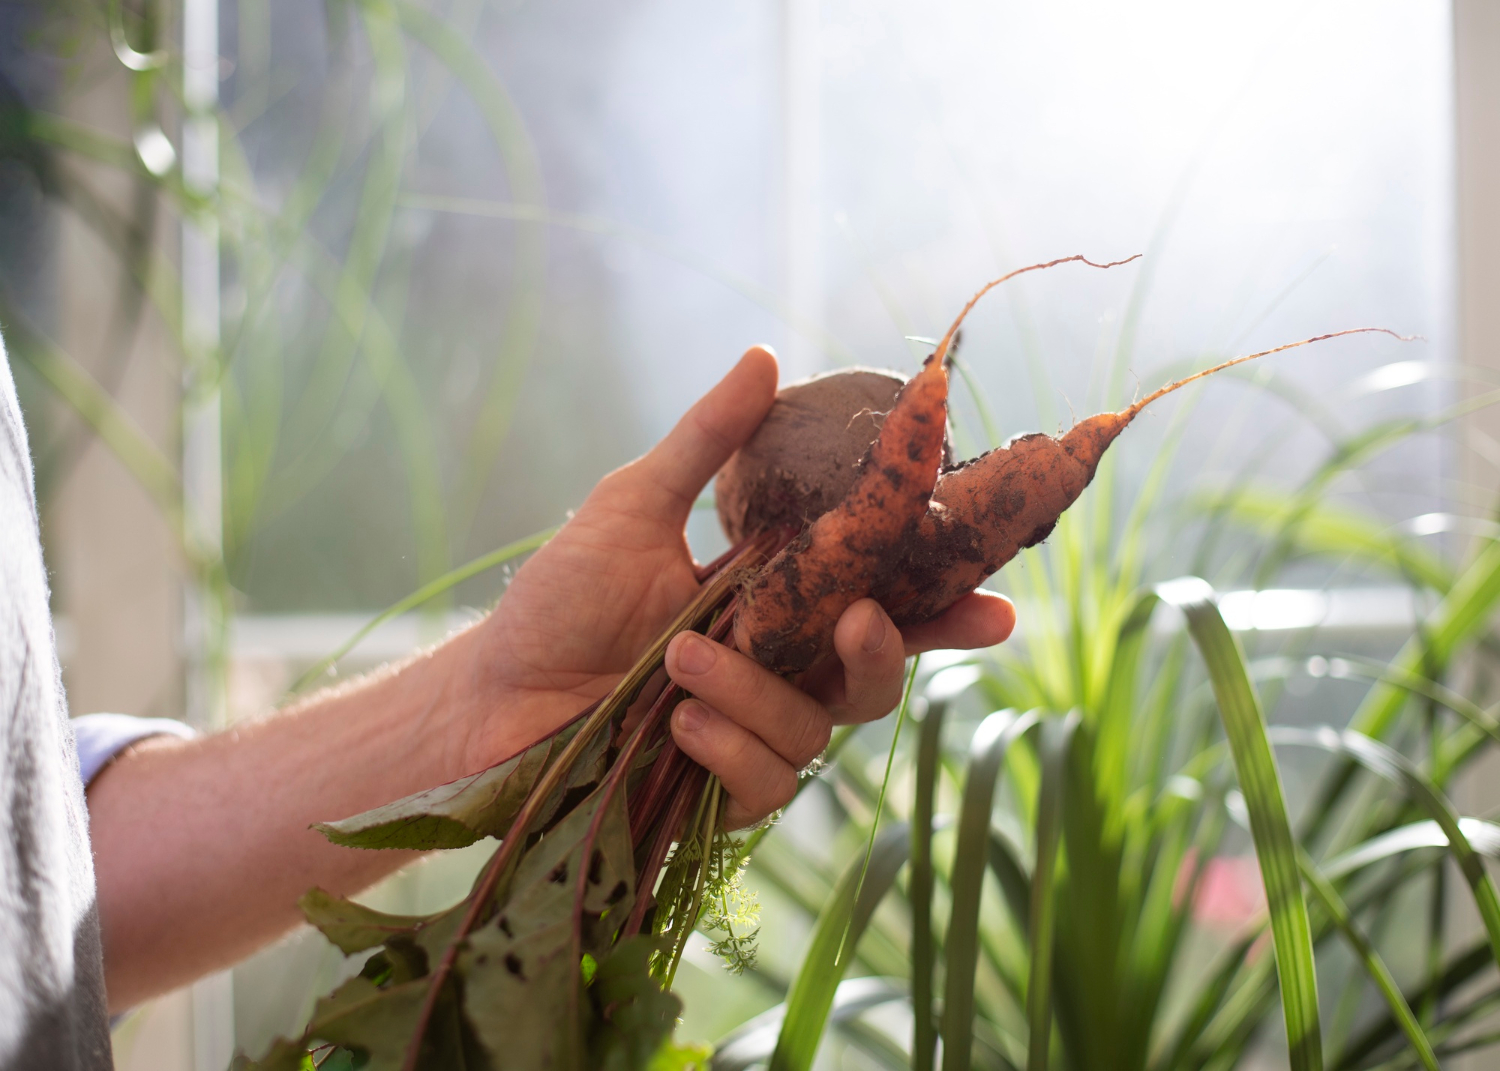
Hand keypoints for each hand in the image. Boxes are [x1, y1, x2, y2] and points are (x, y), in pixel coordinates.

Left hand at [457, 346, 1014, 827]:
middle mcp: (776, 671)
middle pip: (873, 678)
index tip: (997, 601)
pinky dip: (727, 750)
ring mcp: (750, 734)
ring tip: (676, 663)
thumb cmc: (559, 599)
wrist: (489, 694)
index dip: (942, 608)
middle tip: (857, 620)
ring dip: (752, 693)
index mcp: (774, 605)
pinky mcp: (716, 792)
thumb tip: (765, 357)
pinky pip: (767, 784)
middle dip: (884, 651)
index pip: (876, 604)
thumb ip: (705, 442)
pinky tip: (675, 726)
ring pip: (816, 731)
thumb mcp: (633, 506)